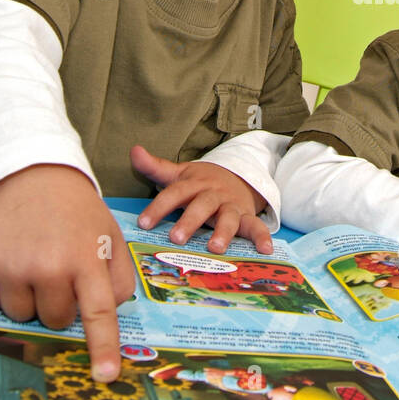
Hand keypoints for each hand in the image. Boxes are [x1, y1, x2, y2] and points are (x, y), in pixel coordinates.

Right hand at [0, 164, 133, 382]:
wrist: (35, 177)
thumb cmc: (79, 213)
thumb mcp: (112, 237)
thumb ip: (119, 278)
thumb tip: (109, 314)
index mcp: (88, 258)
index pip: (98, 312)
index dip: (102, 347)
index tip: (104, 376)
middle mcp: (50, 265)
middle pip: (55, 320)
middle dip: (58, 304)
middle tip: (58, 270)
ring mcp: (13, 266)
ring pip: (21, 316)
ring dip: (27, 299)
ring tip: (33, 263)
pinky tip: (8, 264)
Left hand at [132, 145, 273, 253]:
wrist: (237, 177)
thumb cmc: (202, 182)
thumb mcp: (180, 173)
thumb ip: (155, 167)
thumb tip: (133, 150)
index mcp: (194, 184)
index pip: (174, 193)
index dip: (158, 207)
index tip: (143, 223)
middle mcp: (213, 194)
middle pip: (201, 205)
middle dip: (189, 221)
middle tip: (176, 238)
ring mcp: (231, 205)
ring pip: (228, 217)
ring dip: (223, 232)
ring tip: (215, 247)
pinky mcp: (246, 216)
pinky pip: (256, 226)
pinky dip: (262, 237)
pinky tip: (265, 249)